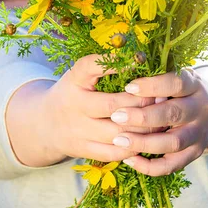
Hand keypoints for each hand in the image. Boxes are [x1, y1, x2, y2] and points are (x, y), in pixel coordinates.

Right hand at [7, 54, 158, 166]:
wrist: (44, 125)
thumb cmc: (74, 92)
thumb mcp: (81, 74)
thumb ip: (104, 65)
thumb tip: (142, 55)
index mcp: (74, 80)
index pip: (90, 66)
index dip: (116, 63)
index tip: (141, 58)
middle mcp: (74, 105)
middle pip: (114, 106)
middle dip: (143, 102)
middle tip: (163, 96)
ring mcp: (78, 131)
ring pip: (119, 132)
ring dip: (145, 127)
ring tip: (163, 118)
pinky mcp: (84, 150)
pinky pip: (115, 152)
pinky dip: (135, 146)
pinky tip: (150, 138)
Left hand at [109, 67, 207, 176]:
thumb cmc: (181, 90)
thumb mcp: (175, 75)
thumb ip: (157, 77)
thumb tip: (123, 73)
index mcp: (195, 85)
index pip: (176, 83)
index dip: (153, 86)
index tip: (128, 86)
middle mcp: (201, 109)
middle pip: (173, 114)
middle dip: (143, 117)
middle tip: (117, 116)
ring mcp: (199, 134)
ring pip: (173, 142)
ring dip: (144, 143)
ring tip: (118, 139)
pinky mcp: (194, 153)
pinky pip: (171, 165)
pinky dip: (149, 166)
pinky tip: (129, 159)